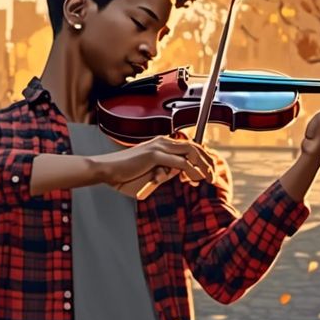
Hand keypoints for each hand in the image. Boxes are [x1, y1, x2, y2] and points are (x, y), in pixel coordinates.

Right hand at [89, 135, 215, 199]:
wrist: (105, 171)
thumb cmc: (123, 175)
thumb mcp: (149, 175)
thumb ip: (164, 173)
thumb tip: (179, 174)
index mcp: (161, 144)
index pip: (188, 147)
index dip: (201, 158)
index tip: (206, 171)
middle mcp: (162, 142)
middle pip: (194, 146)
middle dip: (208, 160)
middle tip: (214, 175)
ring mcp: (159, 147)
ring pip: (191, 152)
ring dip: (204, 165)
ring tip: (210, 177)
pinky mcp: (155, 155)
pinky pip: (181, 162)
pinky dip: (192, 170)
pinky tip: (197, 178)